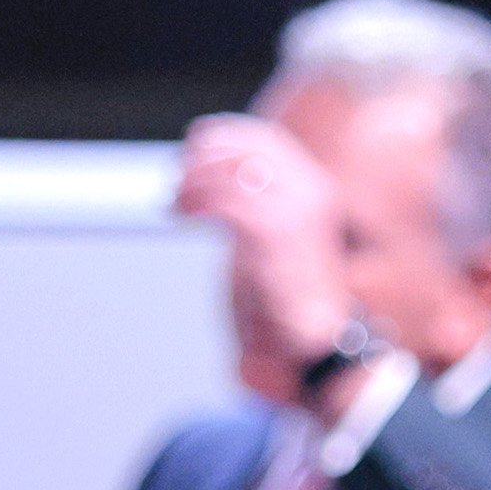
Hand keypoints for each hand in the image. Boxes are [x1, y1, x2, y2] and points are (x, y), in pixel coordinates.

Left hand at [176, 113, 355, 398]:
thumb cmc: (285, 301)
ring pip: (239, 170)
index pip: (266, 141)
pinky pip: (234, 201)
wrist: (311, 349)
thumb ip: (252, 208)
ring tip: (177, 202)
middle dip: (205, 157)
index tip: (190, 156)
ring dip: (197, 179)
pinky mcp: (279, 241)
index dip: (222, 139)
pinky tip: (185, 214)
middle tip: (177, 182)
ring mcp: (299, 217)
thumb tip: (208, 178)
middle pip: (251, 148)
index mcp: (313, 190)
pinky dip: (201, 200)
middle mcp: (312, 195)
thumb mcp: (271, 241)